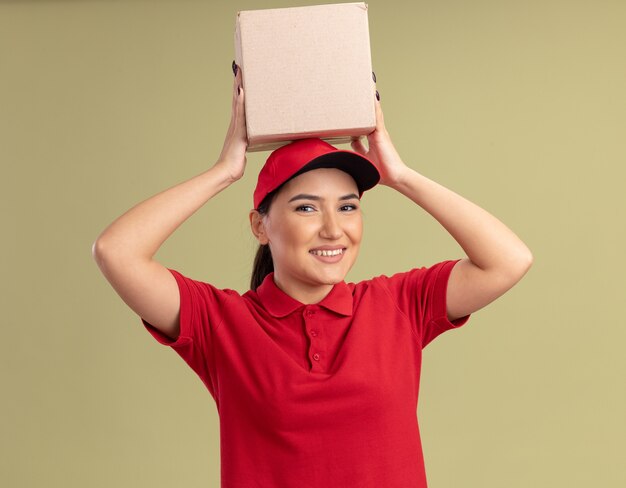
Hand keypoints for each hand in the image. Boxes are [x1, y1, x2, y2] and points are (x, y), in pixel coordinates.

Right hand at [216, 61, 247, 181]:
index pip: (239, 105)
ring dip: (239, 87)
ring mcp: (236, 127)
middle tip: (239, 67)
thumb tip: (246, 144)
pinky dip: (240, 102)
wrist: (226, 172)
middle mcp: (236, 123)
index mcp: (237, 126)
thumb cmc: (234, 164)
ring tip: (240, 72)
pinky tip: (242, 91)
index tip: (240, 77)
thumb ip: (244, 144)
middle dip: (238, 83)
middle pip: (236, 99)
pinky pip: (240, 114)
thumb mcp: (242, 149)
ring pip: (238, 103)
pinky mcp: (238, 132)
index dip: (239, 91)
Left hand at [350, 81, 408, 187]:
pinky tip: (372, 95)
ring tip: (367, 83)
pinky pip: (376, 117)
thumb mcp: (363, 158)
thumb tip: (347, 146)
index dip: (357, 115)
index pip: (362, 123)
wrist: (394, 176)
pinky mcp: (381, 134)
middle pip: (368, 113)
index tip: (350, 106)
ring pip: (373, 112)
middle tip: (359, 85)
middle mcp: (376, 133)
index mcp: (371, 138)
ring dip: (370, 98)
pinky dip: (374, 106)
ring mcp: (379, 132)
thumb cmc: (380, 171)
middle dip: (364, 101)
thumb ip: (356, 151)